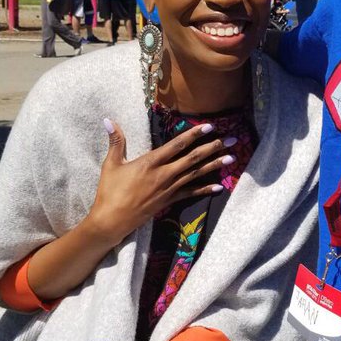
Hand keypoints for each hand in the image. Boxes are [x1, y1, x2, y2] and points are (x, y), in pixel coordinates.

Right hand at [85, 120, 231, 247]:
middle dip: (213, 148)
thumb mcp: (111, 164)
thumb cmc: (110, 192)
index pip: (176, 145)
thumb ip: (115, 141)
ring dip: (214, 165)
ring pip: (196, 174)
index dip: (194, 135)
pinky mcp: (169, 201)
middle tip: (232, 140)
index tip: (210, 127)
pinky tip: (219, 186)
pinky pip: (191, 193)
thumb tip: (108, 119)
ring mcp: (168, 189)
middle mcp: (163, 174)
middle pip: (193, 158)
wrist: (111, 221)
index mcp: (150, 162)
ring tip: (232, 158)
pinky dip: (205, 189)